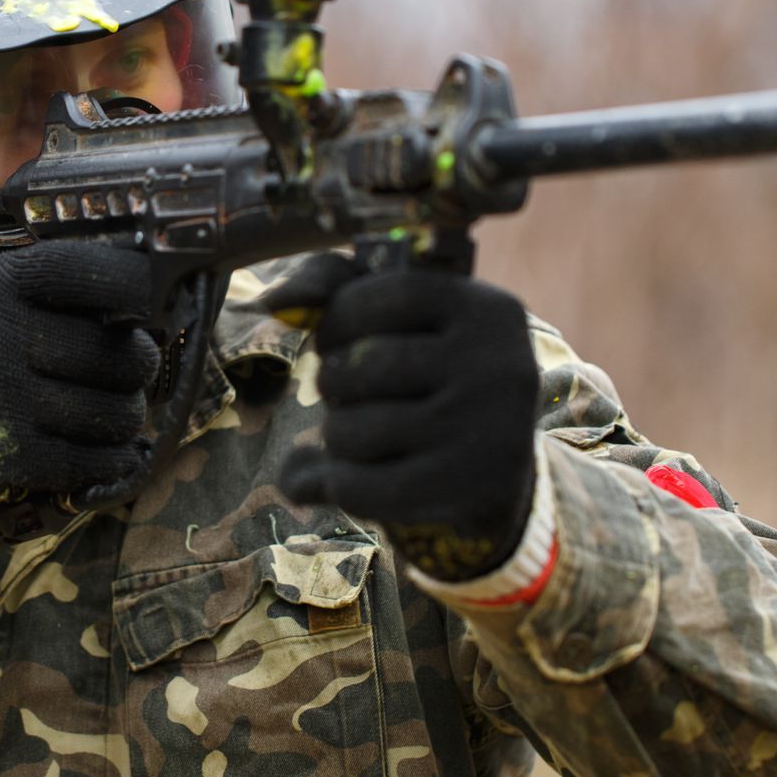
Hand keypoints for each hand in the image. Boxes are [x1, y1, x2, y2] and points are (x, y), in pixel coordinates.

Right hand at [0, 241, 159, 531]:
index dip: (141, 294)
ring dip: (125, 424)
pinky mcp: (0, 455)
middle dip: (137, 375)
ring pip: (118, 413)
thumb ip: (58, 301)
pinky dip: (111, 464)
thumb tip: (157, 311)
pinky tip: (102, 458)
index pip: (103, 274)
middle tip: (125, 382)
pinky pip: (95, 460)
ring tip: (107, 419)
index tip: (146, 312)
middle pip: (124, 354)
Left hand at [278, 260, 540, 579]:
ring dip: (335, 434)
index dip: (339, 319)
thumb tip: (277, 301)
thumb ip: (336, 283)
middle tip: (344, 391)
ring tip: (354, 431)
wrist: (499, 466)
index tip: (336, 339)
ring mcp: (483, 432)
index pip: (386, 296)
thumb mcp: (407, 317)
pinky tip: (347, 474)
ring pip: (355, 431)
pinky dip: (338, 482)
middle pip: (365, 366)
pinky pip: (363, 487)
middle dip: (333, 380)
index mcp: (486, 309)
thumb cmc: (433, 373)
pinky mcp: (465, 493)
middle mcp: (496, 366)